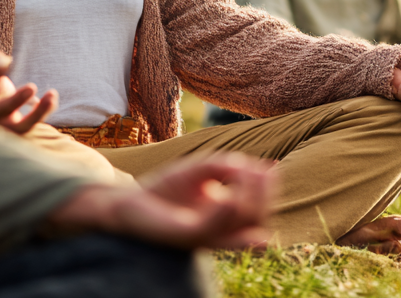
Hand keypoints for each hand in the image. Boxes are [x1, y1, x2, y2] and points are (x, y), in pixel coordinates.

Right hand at [0, 50, 56, 133]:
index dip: (15, 101)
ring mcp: (3, 123)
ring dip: (41, 113)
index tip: (33, 87)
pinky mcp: (14, 122)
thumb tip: (5, 65)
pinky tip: (51, 98)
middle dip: (35, 115)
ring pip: (24, 127)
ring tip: (53, 95)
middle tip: (52, 94)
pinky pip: (30, 122)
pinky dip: (42, 111)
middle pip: (14, 127)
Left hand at [43, 153, 272, 249]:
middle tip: (256, 171)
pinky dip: (224, 212)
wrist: (129, 202)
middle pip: (259, 218)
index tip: (270, 167)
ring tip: (242, 173)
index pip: (261, 209)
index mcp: (227, 217)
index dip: (270, 189)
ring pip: (241, 224)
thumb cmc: (166, 187)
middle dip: (264, 193)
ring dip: (250, 199)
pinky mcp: (184, 236)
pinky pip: (211, 228)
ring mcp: (205, 235)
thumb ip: (228, 165)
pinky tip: (228, 195)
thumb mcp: (202, 168)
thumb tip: (258, 166)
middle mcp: (220, 230)